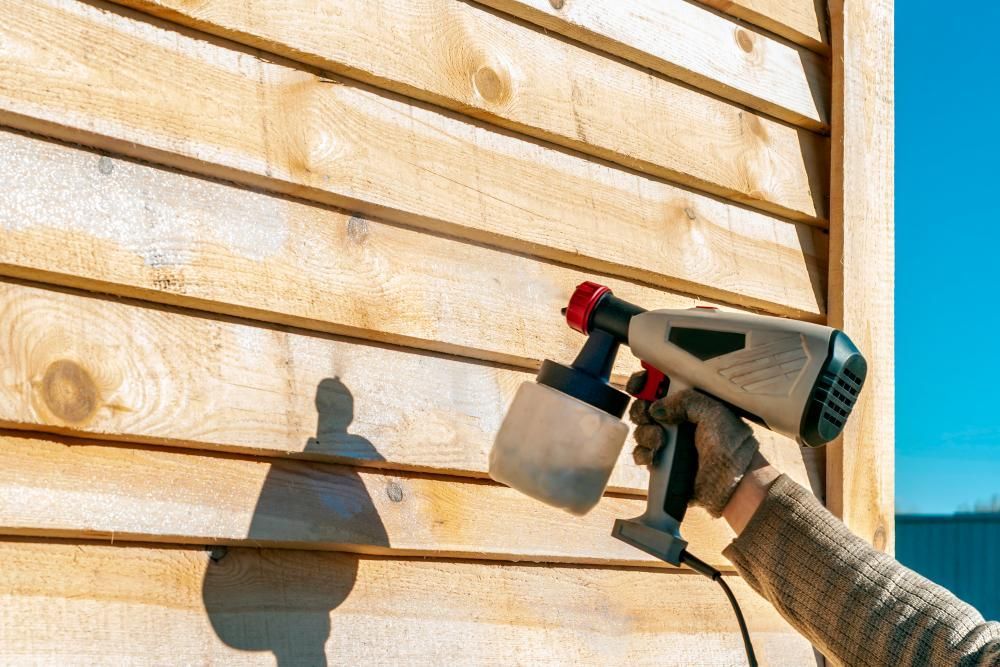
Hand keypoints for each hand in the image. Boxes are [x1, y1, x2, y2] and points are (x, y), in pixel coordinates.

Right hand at [627, 372, 759, 516]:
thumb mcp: (714, 414)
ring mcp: (670, 442)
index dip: (648, 382)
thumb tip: (657, 407)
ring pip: (641, 430)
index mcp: (693, 403)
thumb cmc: (733, 450)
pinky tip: (654, 456)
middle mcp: (680, 420)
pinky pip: (642, 454)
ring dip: (645, 434)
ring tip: (659, 441)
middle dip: (642, 410)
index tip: (639, 387)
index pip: (664, 384)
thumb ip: (686, 401)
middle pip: (646, 406)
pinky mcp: (663, 463)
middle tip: (650, 417)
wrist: (734, 488)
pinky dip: (643, 454)